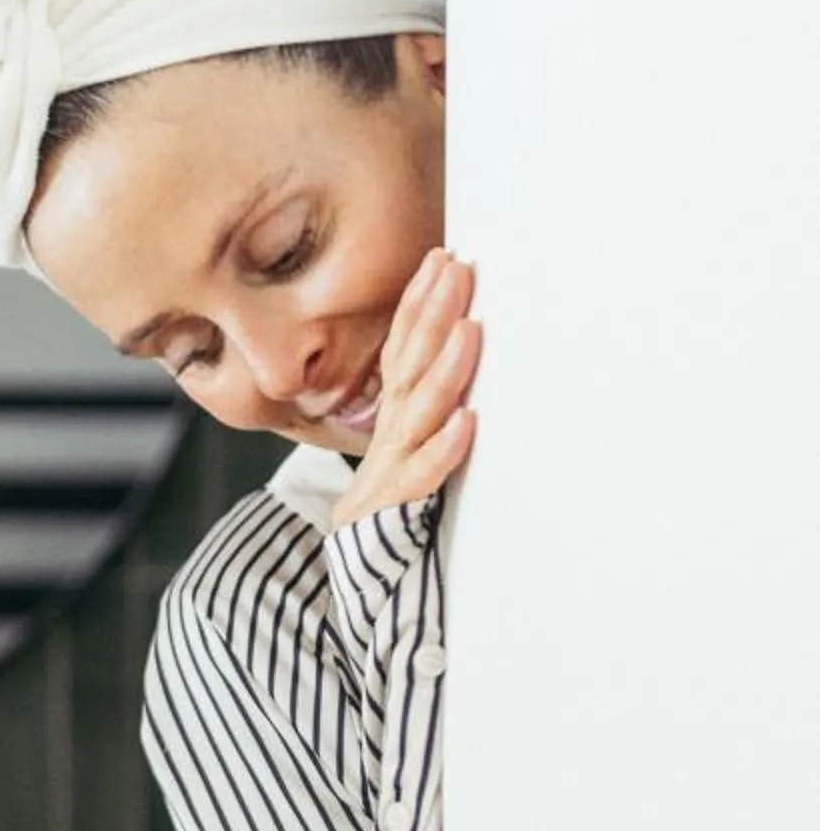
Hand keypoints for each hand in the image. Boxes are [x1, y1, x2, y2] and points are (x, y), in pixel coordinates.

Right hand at [331, 246, 480, 531]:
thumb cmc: (395, 501)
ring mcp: (390, 468)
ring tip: (469, 330)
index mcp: (394, 415)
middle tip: (456, 271)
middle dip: (432, 316)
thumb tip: (466, 345)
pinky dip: (443, 448)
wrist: (361, 571)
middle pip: (408, 366)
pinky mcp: (395, 509)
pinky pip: (422, 475)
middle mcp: (390, 433)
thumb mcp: (409, 443)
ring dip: (444, 369)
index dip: (418, 303)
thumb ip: (427, 401)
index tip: (442, 259)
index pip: (402, 348)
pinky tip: (465, 423)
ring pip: (417, 413)